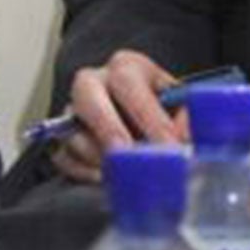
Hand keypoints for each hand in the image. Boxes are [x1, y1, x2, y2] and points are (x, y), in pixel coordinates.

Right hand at [53, 49, 184, 184]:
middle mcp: (93, 83)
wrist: (145, 126)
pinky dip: (83, 171)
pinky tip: (105, 181)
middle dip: (109, 128)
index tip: (170, 146)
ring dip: (97, 156)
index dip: (150, 116)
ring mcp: (73, 113)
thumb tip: (184, 136)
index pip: (128, 83)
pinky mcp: (63, 142)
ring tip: (122, 174)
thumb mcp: (181, 105)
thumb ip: (187, 116)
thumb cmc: (164, 111)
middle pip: (88, 96)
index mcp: (125, 68)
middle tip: (127, 153)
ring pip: (73, 132)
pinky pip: (64, 157)